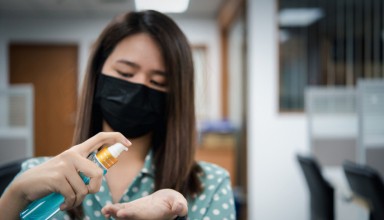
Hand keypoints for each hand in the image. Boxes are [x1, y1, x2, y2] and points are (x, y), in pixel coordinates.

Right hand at [0, 132, 130, 218]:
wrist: (26, 185)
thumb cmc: (51, 180)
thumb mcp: (69, 169)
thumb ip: (83, 168)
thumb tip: (101, 174)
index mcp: (77, 151)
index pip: (100, 138)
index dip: (116, 138)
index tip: (128, 145)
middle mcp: (72, 155)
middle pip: (98, 173)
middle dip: (95, 189)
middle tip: (86, 194)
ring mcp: (65, 165)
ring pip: (85, 189)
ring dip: (78, 200)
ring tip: (68, 199)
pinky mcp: (58, 177)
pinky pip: (74, 196)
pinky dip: (70, 204)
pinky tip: (63, 203)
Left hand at [101, 189, 187, 219]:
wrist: (169, 204)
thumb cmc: (176, 203)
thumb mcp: (180, 204)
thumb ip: (179, 206)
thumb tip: (180, 208)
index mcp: (154, 216)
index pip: (141, 217)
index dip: (131, 215)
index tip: (122, 213)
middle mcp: (143, 218)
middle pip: (129, 218)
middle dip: (118, 215)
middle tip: (108, 211)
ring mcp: (136, 214)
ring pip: (123, 215)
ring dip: (113, 213)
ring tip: (105, 210)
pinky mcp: (132, 209)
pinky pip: (121, 209)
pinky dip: (113, 210)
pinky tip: (106, 209)